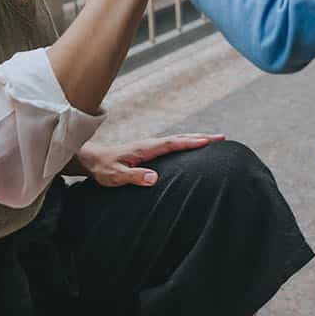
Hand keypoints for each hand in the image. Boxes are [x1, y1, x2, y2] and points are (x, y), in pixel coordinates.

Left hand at [75, 134, 225, 186]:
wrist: (92, 159)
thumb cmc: (103, 168)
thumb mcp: (116, 176)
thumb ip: (134, 177)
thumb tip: (155, 178)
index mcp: (146, 148)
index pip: (172, 144)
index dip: (190, 142)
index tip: (208, 141)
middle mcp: (150, 144)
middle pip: (180, 138)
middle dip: (201, 137)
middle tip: (222, 137)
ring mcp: (150, 146)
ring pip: (177, 140)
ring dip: (195, 138)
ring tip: (213, 140)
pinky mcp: (149, 150)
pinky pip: (172, 145)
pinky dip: (185, 143)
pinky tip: (191, 147)